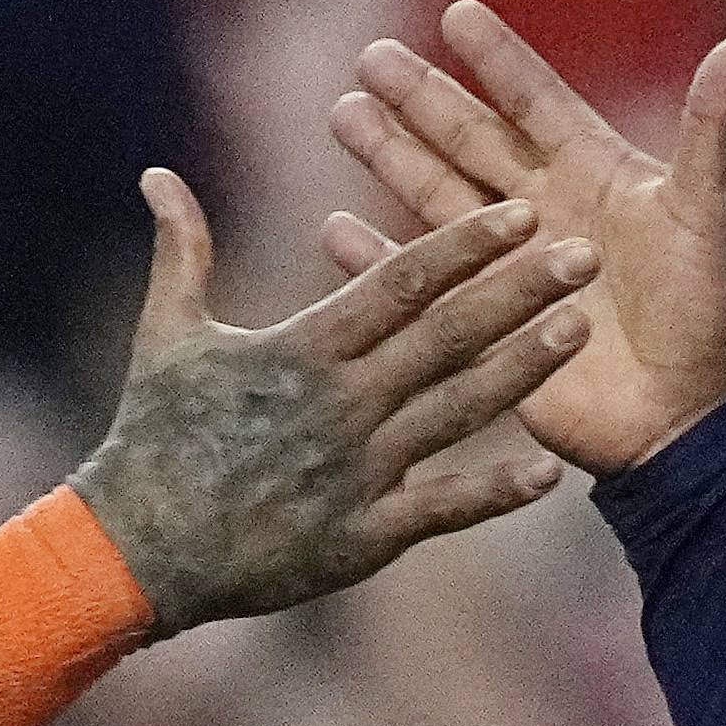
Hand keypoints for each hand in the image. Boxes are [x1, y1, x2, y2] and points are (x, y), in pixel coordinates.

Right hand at [71, 169, 593, 629]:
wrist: (137, 551)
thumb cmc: (151, 437)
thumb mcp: (163, 336)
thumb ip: (179, 251)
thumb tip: (157, 173)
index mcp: (302, 350)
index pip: (399, 284)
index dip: (464, 245)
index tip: (520, 210)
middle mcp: (340, 404)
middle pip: (446, 336)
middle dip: (520, 291)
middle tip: (588, 253)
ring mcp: (356, 472)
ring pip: (456, 411)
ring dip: (523, 370)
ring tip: (582, 330)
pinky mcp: (361, 538)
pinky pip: (440, 510)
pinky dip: (494, 492)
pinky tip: (550, 472)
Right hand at [327, 3, 725, 475]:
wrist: (686, 420)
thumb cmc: (711, 315)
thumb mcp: (713, 214)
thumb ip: (719, 130)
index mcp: (595, 176)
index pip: (536, 102)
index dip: (498, 60)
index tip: (456, 15)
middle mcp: (545, 213)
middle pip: (470, 140)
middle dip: (421, 98)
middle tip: (370, 56)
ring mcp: (509, 268)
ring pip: (436, 197)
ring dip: (389, 158)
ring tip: (343, 112)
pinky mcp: (485, 324)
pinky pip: (419, 284)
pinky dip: (377, 259)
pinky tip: (334, 230)